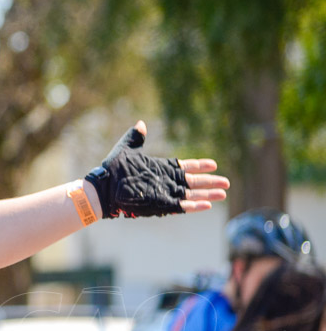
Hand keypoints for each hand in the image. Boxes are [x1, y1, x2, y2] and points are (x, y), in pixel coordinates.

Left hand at [84, 121, 227, 217]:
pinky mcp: (160, 205)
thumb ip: (135, 138)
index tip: (213, 164)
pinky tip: (206, 205)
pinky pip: (180, 206)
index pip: (184, 167)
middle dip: (209, 182)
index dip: (199, 166)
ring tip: (223, 194)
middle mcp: (165, 181)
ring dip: (207, 194)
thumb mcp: (126, 150)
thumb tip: (141, 124)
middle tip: (226, 182)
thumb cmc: (112, 170)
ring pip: (191, 195)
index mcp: (160, 168)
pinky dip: (193, 206)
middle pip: (193, 182)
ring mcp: (164, 193)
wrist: (103, 187)